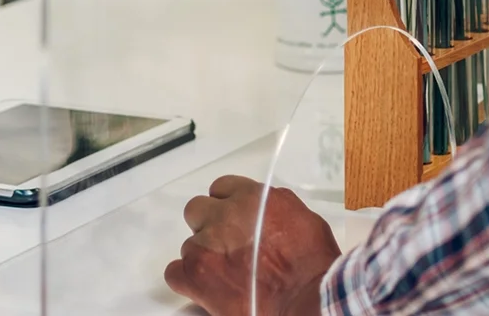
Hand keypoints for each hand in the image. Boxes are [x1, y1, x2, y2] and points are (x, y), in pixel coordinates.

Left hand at [164, 176, 337, 315]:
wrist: (308, 300)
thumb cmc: (312, 268)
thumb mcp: (302, 220)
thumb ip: (273, 208)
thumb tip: (264, 211)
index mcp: (253, 198)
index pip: (222, 188)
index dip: (226, 205)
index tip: (230, 218)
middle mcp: (226, 216)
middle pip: (198, 210)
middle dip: (208, 226)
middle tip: (225, 246)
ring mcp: (208, 245)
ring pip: (189, 244)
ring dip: (203, 256)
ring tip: (224, 274)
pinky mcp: (197, 276)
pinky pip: (175, 273)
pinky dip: (186, 280)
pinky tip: (203, 288)